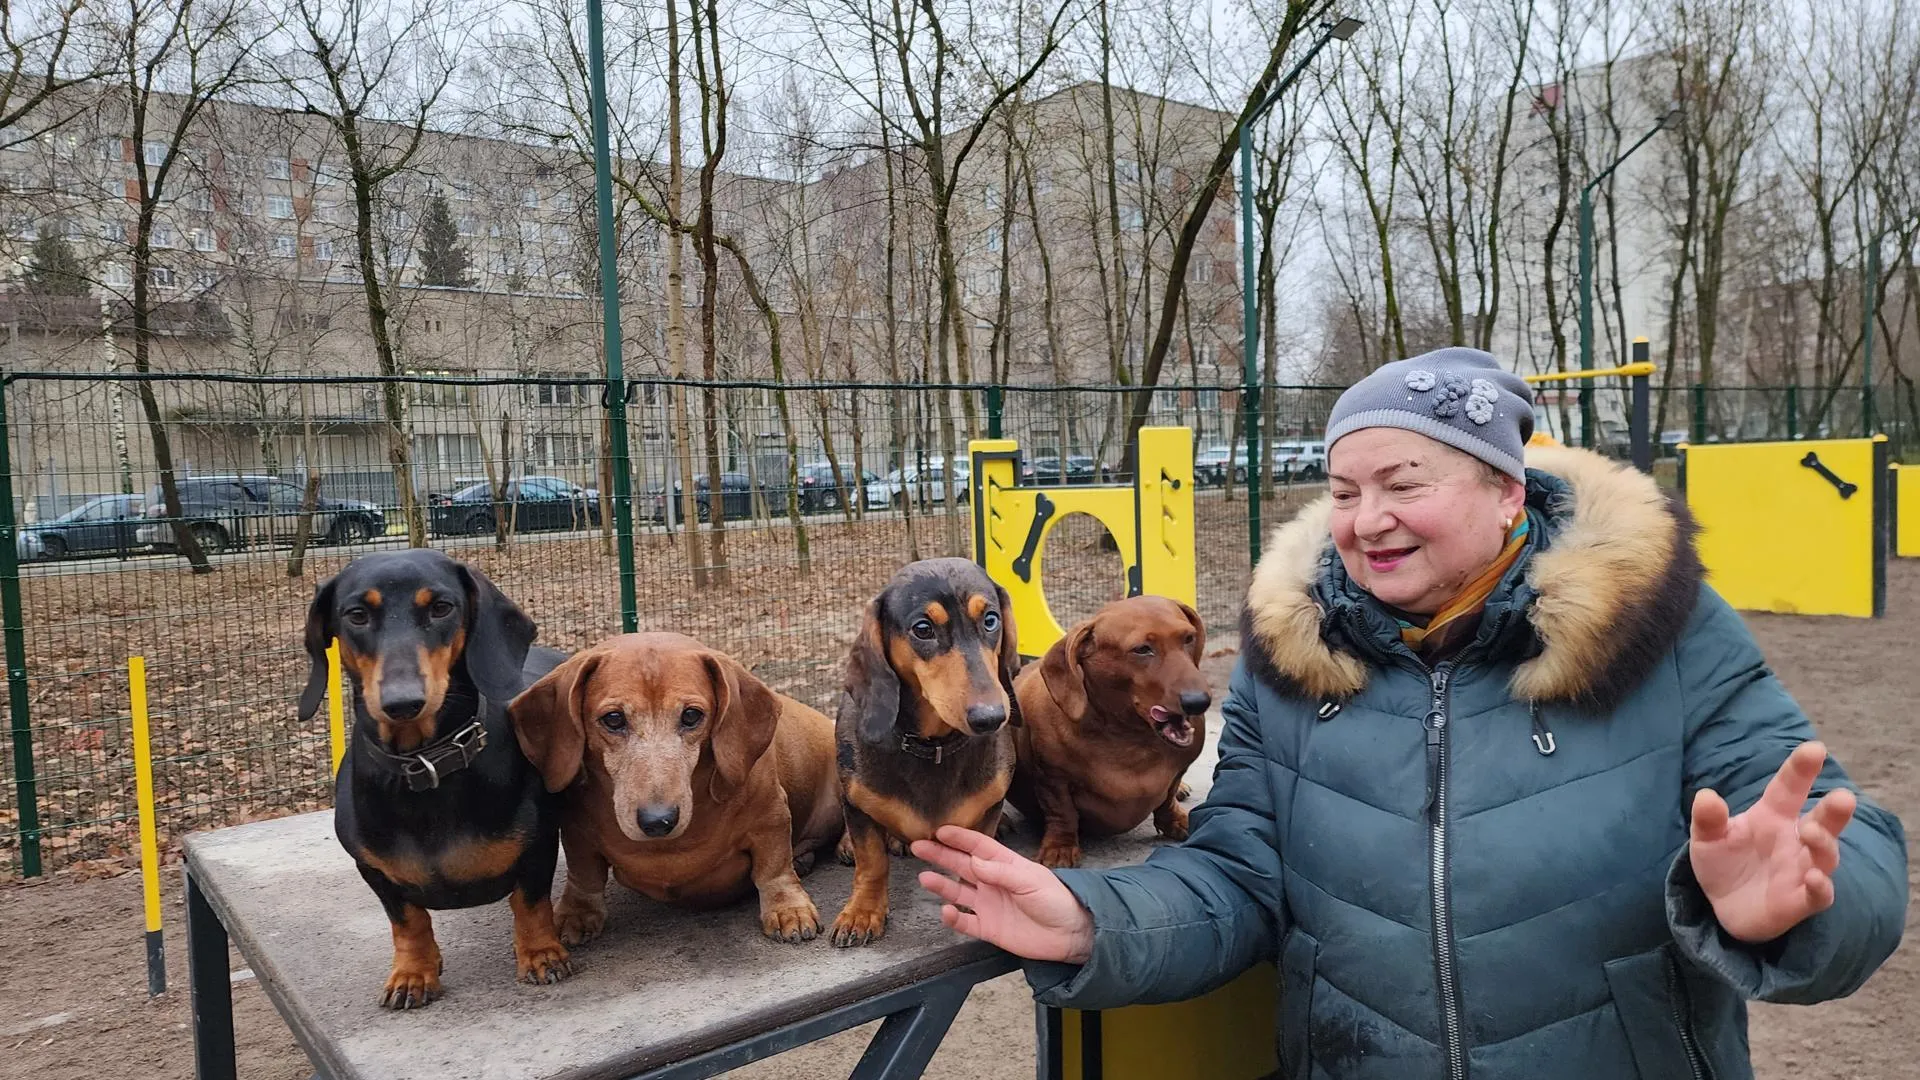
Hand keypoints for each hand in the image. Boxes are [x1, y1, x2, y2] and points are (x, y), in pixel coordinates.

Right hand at [913, 825, 1095, 963]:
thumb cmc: (1056, 901)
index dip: (960, 838)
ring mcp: (990, 905)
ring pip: (958, 891)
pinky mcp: (989, 928)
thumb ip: (1001, 872)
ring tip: (924, 877)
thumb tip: (974, 860)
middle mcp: (994, 882)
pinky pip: (965, 922)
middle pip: (962, 865)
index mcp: (1006, 865)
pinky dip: (953, 918)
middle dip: (940, 855)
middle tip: (918, 846)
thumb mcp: (1031, 880)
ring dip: (941, 884)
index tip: (940, 830)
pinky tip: (945, 910)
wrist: (1071, 934)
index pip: (978, 846)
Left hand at [1690, 741, 1856, 943]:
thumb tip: (1705, 796)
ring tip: (1810, 832)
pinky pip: (1819, 895)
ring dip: (1823, 844)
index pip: (1790, 788)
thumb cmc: (1723, 862)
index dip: (1801, 769)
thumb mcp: (1707, 838)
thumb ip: (1708, 819)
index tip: (1815, 748)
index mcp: (1773, 816)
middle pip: (1823, 821)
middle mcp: (1795, 840)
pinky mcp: (1800, 901)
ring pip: (1826, 856)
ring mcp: (1802, 870)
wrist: (1723, 907)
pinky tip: (1815, 878)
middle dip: (1835, 810)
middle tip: (1843, 796)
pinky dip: (1821, 887)